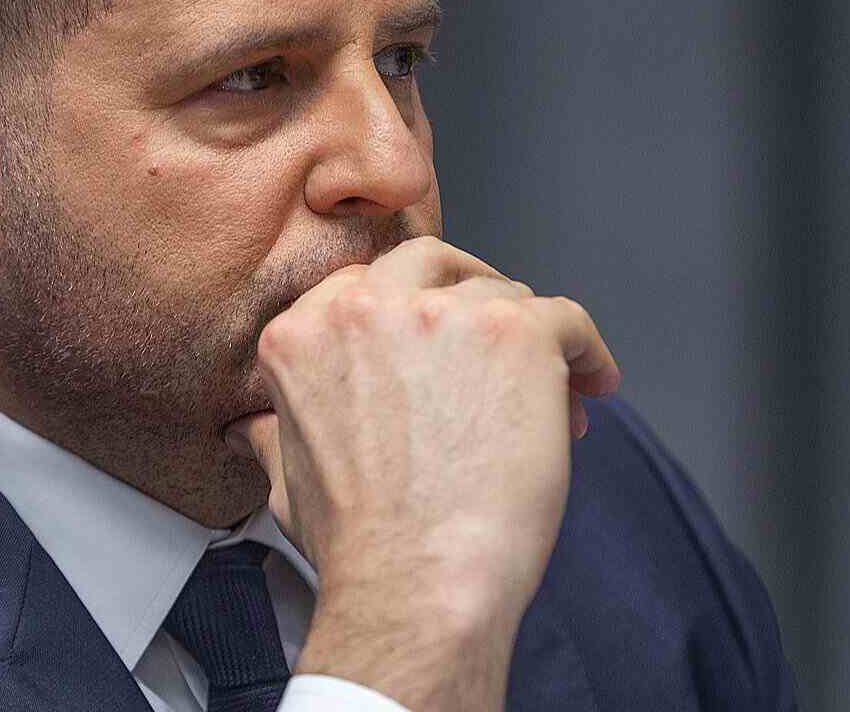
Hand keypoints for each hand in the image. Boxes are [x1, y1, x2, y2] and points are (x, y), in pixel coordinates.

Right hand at [226, 236, 619, 710]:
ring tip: (552, 397)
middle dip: (466, 293)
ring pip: (505, 296)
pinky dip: (588, 350)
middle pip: (432, 264)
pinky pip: (569, 319)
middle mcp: (368, 307)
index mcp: (306, 333)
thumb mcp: (284, 479)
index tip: (435, 338)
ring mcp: (445, 314)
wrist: (418, 584)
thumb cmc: (360, 546)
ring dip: (528, 343)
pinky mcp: (517, 334)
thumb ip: (272, 431)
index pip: (366, 285)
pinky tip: (593, 381)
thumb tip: (255, 428)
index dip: (409, 310)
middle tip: (494, 341)